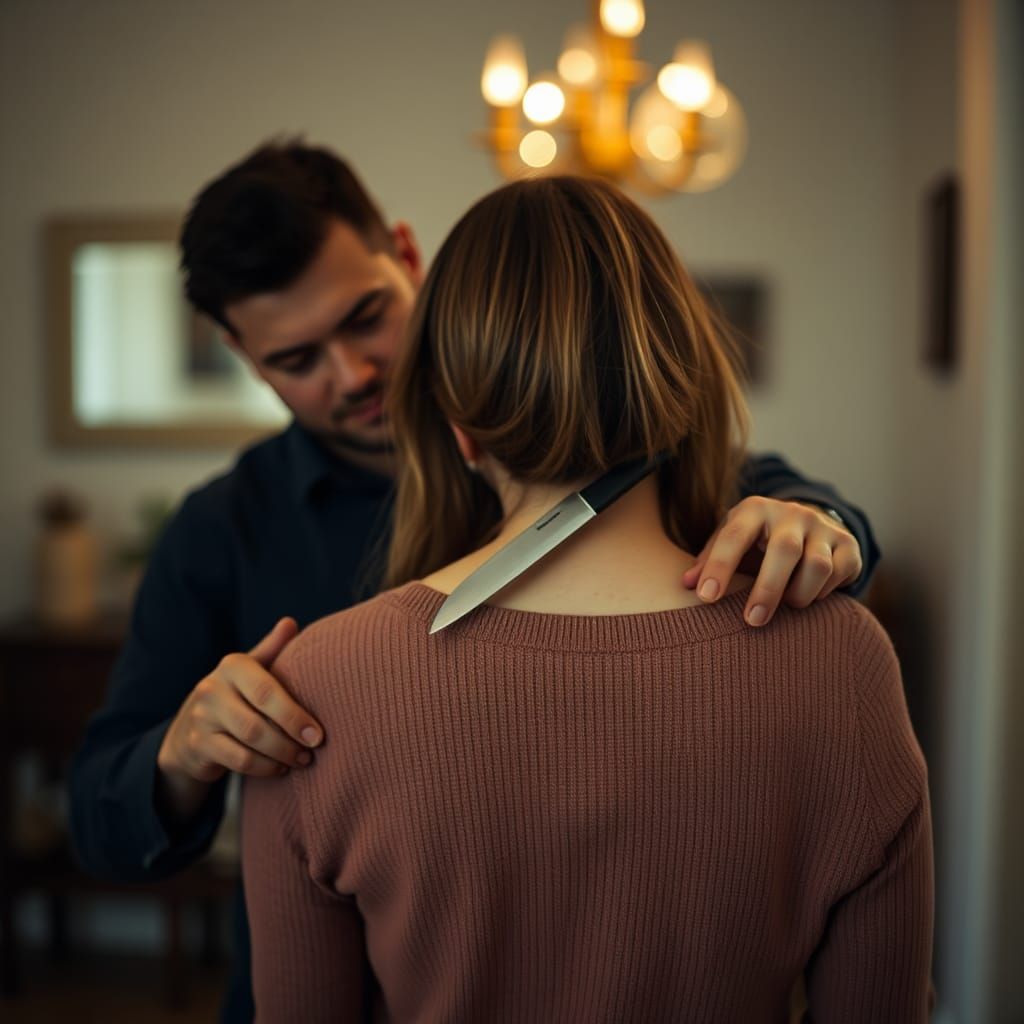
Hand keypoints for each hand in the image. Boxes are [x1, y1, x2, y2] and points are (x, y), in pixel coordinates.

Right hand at [156, 618, 321, 821]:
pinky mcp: (198, 745)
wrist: (189, 729)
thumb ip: (272, 648)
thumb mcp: (251, 669)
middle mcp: (212, 689)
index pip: (267, 690)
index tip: (317, 733)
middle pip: (258, 720)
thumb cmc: (235, 695)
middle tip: (313, 748)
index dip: (294, 714)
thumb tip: (290, 622)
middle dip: (290, 738)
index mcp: (233, 665)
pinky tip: (279, 767)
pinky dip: (264, 767)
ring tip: (302, 759)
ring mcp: (202, 719)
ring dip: (280, 755)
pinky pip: (238, 761)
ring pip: (249, 743)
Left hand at [681, 497, 862, 626]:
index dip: (719, 566)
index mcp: (754, 510)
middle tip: (752, 621)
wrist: (806, 524)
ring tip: (786, 606)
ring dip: (798, 595)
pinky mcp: (848, 544)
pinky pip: (839, 574)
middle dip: (767, 589)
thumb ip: (707, 560)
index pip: (734, 536)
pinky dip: (822, 593)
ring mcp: (822, 527)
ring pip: (817, 566)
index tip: (706, 598)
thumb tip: (686, 585)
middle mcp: (791, 513)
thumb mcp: (729, 542)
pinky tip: (809, 596)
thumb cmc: (755, 542)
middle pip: (784, 550)